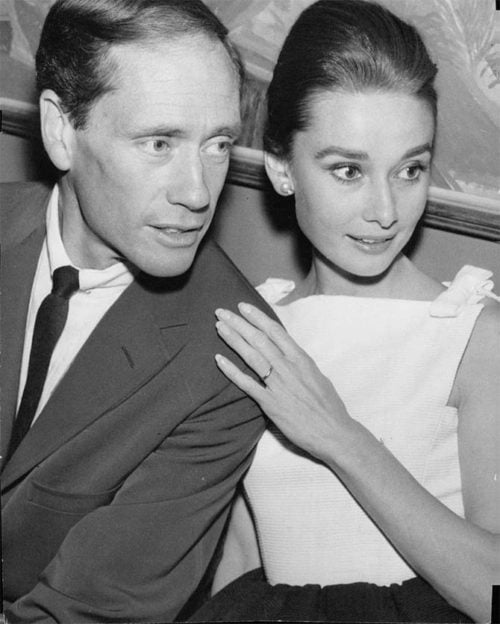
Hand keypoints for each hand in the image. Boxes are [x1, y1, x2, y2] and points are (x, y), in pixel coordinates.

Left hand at [215, 302, 351, 462]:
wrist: (335, 433)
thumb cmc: (329, 407)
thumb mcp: (317, 376)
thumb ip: (300, 364)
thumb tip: (288, 354)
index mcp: (301, 359)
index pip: (276, 331)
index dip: (257, 317)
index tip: (243, 307)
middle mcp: (289, 367)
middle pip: (259, 338)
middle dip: (238, 323)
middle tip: (221, 312)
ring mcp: (279, 385)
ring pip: (252, 355)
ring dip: (233, 339)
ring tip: (219, 327)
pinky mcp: (270, 404)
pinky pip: (247, 384)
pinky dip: (232, 371)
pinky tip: (219, 360)